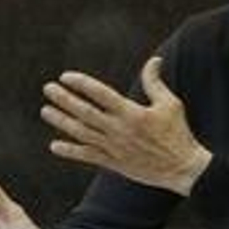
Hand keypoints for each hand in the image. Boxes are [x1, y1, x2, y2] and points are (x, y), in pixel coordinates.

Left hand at [40, 56, 211, 194]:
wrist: (182, 169)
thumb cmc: (178, 133)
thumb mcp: (170, 104)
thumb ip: (155, 82)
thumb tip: (154, 60)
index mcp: (132, 113)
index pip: (101, 94)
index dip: (82, 84)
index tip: (66, 76)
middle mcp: (119, 130)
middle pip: (85, 112)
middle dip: (64, 99)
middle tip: (48, 88)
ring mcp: (114, 147)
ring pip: (81, 133)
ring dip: (61, 122)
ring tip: (45, 111)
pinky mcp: (113, 163)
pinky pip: (87, 156)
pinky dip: (70, 151)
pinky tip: (54, 145)